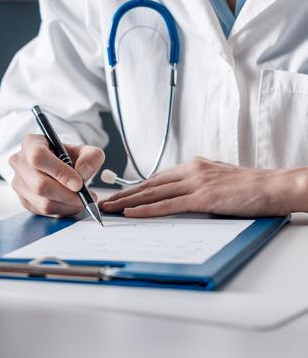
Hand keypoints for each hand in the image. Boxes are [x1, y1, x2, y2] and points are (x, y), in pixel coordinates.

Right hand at [9, 134, 104, 215]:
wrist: (57, 166)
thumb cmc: (68, 156)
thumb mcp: (84, 150)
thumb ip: (90, 157)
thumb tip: (83, 174)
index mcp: (30, 143)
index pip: (38, 157)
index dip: (59, 172)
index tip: (79, 183)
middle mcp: (19, 162)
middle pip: (40, 185)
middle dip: (68, 195)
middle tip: (87, 196)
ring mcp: (18, 183)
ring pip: (43, 202)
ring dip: (68, 205)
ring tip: (83, 200)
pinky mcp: (23, 200)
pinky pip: (44, 212)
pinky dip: (63, 211)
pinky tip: (72, 204)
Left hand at [100, 157, 307, 217]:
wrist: (274, 186)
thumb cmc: (250, 187)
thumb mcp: (218, 179)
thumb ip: (198, 183)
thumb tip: (181, 194)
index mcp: (192, 166)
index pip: (156, 178)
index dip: (135, 187)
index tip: (119, 195)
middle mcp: (190, 171)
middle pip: (148, 184)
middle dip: (123, 194)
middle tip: (104, 202)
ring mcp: (195, 183)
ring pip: (152, 193)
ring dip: (127, 202)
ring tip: (109, 209)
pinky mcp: (202, 198)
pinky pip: (168, 205)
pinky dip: (146, 210)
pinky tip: (131, 213)